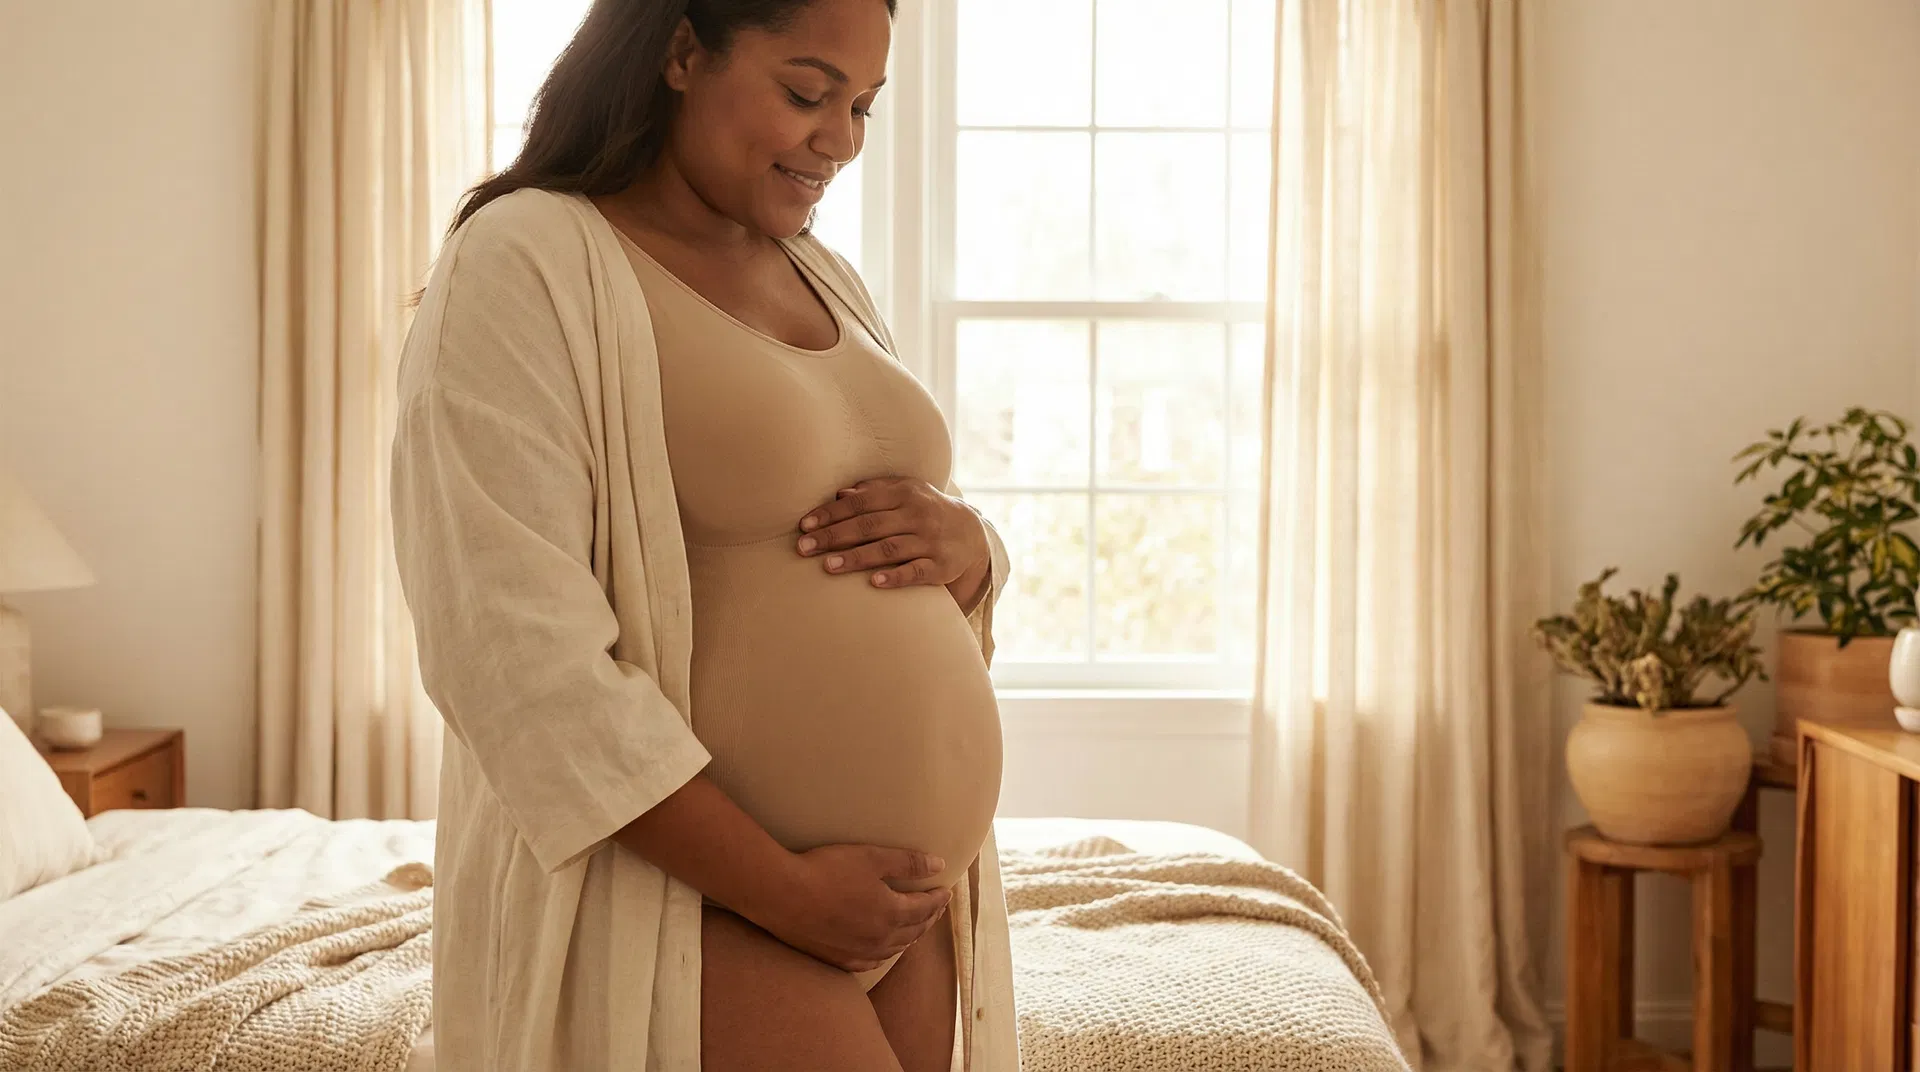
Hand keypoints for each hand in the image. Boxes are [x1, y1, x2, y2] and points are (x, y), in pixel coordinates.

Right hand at [754, 844, 953, 972]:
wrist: (782, 895)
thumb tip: (938, 865)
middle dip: (928, 918)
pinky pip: (869, 962)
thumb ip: (908, 863)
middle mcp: (879, 938)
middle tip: (935, 908)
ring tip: (914, 928)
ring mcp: (857, 952)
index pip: (925, 908)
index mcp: (891, 913)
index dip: (938, 898)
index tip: (946, 890)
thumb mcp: (872, 858)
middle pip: (913, 931)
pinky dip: (883, 954)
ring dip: (909, 937)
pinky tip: (881, 951)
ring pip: (893, 949)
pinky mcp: (836, 959)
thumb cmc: (827, 871)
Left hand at [795, 477, 988, 595]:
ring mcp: (931, 541)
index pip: (861, 502)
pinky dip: (895, 577)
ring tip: (828, 566)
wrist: (971, 532)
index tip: (805, 526)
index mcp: (904, 493)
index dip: (831, 513)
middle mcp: (918, 514)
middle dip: (834, 536)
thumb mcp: (905, 492)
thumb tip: (839, 494)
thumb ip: (873, 491)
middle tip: (804, 548)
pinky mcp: (941, 566)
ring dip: (856, 558)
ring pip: (889, 549)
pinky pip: (916, 572)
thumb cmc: (925, 509)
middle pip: (870, 525)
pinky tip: (873, 582)